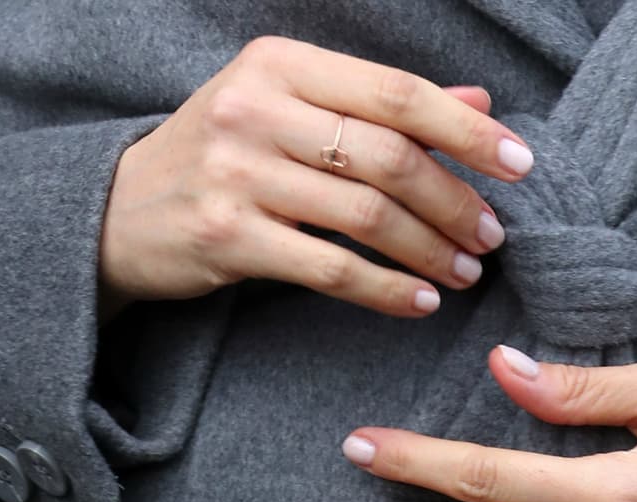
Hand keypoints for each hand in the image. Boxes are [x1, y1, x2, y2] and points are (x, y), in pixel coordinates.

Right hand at [99, 36, 533, 319]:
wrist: (116, 210)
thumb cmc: (216, 155)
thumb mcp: (284, 109)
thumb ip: (374, 105)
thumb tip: (478, 104)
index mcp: (277, 65)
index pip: (395, 91)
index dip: (467, 130)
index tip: (519, 163)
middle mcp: (254, 109)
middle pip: (387, 155)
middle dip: (454, 201)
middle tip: (490, 234)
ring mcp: (236, 173)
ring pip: (365, 214)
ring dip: (429, 249)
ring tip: (464, 271)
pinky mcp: (226, 237)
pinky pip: (330, 269)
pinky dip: (385, 290)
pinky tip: (417, 301)